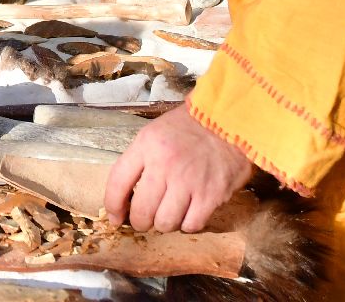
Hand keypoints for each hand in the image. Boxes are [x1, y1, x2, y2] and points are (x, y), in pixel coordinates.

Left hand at [104, 103, 254, 233]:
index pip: (117, 182)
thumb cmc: (191, 126)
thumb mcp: (156, 131)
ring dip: (165, 223)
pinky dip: (188, 224)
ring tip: (170, 212)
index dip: (112, 205)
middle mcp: (165, 164)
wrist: (231, 119)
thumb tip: (125, 196)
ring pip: (165, 223)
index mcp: (147, 145)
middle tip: (145, 219)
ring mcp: (189, 181)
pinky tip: (190, 212)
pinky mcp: (212, 195)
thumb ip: (140, 160)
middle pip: (141, 211)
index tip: (115, 216)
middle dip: (139, 222)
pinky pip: (191, 225)